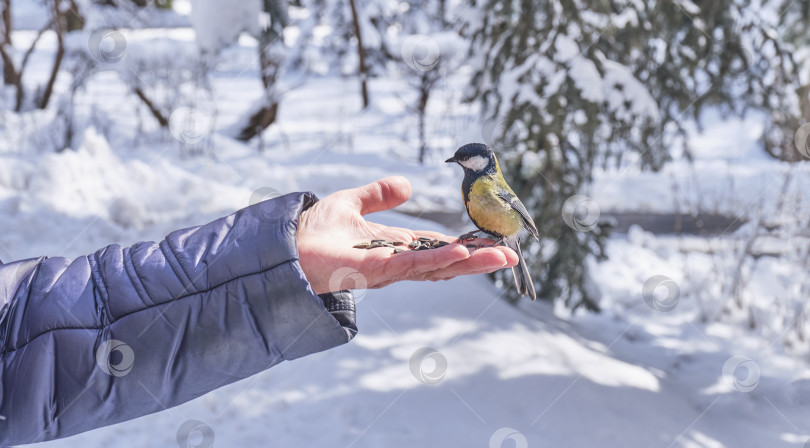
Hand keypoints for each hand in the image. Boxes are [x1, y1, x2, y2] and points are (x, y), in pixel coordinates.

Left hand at [297, 176, 518, 293]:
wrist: (285, 244)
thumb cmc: (312, 230)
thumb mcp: (352, 201)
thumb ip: (379, 194)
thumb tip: (407, 186)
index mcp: (396, 247)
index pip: (438, 249)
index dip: (465, 247)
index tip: (491, 243)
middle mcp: (397, 262)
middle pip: (446, 263)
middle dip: (478, 261)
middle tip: (511, 257)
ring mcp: (389, 269)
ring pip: (438, 268)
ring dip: (469, 263)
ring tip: (501, 257)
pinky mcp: (377, 271)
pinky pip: (415, 266)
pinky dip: (440, 261)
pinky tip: (462, 256)